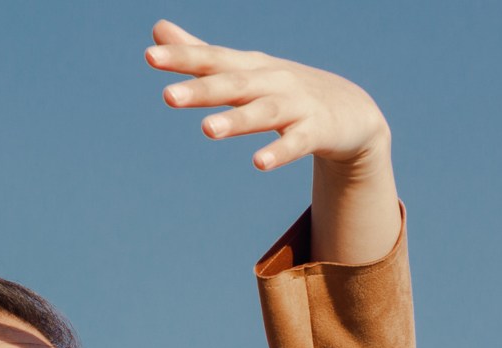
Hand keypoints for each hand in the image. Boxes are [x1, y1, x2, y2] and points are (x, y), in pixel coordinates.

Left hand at [145, 20, 390, 176]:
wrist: (352, 112)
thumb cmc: (286, 90)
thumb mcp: (243, 70)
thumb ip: (200, 54)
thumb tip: (157, 31)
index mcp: (250, 68)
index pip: (212, 60)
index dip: (182, 57)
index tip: (150, 55)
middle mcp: (272, 81)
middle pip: (233, 85)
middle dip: (202, 90)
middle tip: (168, 96)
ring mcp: (296, 105)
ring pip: (264, 112)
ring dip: (237, 120)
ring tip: (208, 130)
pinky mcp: (317, 131)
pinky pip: (297, 143)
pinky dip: (279, 152)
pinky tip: (259, 163)